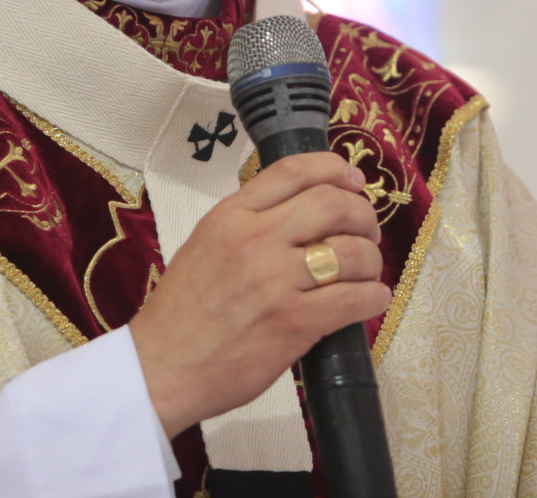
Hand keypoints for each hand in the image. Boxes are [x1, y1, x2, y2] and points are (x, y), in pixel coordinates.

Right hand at [129, 152, 389, 436]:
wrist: (162, 366)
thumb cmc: (182, 311)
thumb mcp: (205, 244)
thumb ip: (247, 222)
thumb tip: (300, 211)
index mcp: (231, 216)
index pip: (294, 170)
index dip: (335, 169)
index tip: (354, 181)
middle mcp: (255, 239)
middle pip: (333, 203)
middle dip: (363, 215)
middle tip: (366, 232)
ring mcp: (276, 280)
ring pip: (351, 250)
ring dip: (371, 259)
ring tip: (367, 272)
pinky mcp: (294, 322)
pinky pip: (354, 299)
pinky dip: (373, 297)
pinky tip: (370, 300)